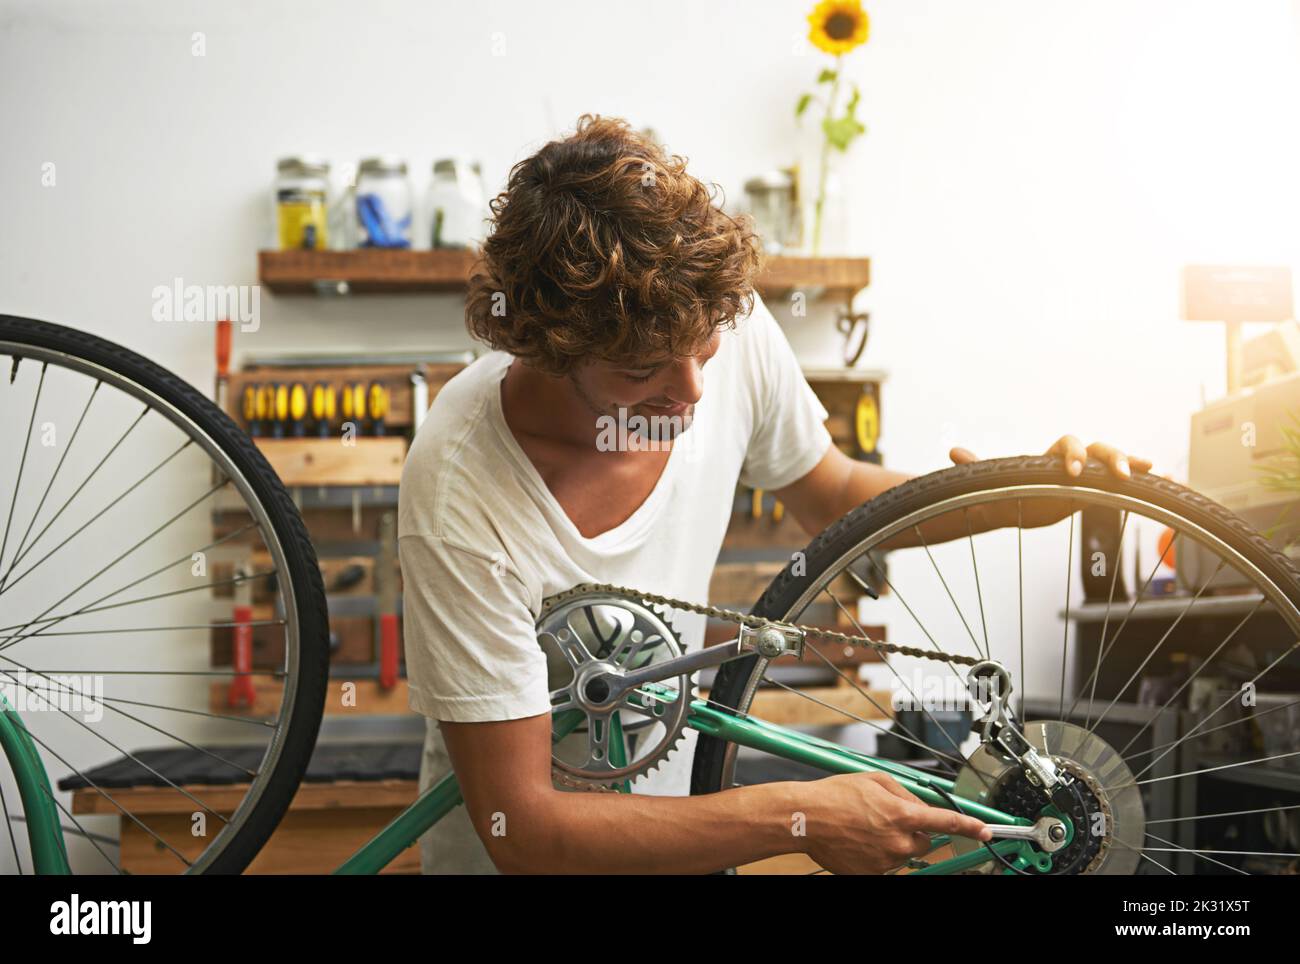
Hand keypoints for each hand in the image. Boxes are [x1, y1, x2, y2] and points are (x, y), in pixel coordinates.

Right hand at [801, 771, 990, 874]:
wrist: (805, 819)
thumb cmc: (835, 795)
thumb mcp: (875, 780)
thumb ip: (905, 794)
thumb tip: (919, 807)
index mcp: (902, 814)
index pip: (947, 823)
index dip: (970, 827)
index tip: (985, 831)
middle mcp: (898, 841)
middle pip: (923, 840)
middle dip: (911, 830)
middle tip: (885, 818)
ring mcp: (885, 861)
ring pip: (902, 852)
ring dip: (892, 841)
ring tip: (863, 827)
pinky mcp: (871, 874)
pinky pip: (884, 864)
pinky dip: (876, 854)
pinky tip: (857, 840)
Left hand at [948, 437, 1153, 534]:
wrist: (1020, 501)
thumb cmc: (1009, 488)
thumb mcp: (995, 480)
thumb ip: (978, 467)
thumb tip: (953, 453)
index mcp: (1052, 453)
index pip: (1067, 443)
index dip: (1071, 453)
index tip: (1070, 472)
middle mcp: (1076, 458)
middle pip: (1099, 447)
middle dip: (1110, 456)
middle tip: (1116, 472)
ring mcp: (1092, 471)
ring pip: (1116, 460)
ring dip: (1132, 462)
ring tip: (1151, 472)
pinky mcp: (1103, 486)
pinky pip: (1129, 479)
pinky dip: (1149, 478)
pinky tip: (1172, 483)